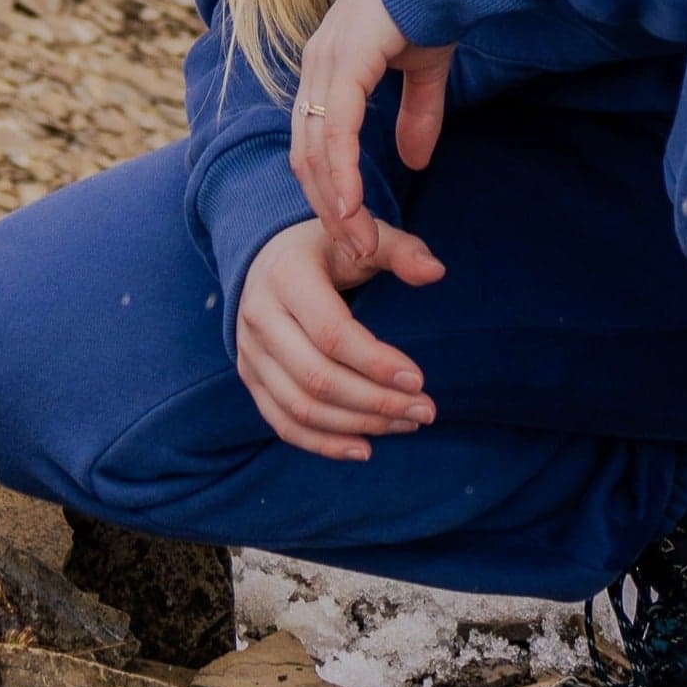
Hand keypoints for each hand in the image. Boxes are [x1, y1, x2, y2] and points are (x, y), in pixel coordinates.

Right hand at [238, 213, 440, 459]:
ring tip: (405, 424)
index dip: (376, 362)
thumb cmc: (324, 249)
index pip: (331, 333)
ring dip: (358, 424)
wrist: (265, 258)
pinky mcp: (250, 378)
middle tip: (425, 410)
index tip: (419, 380)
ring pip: (301, 407)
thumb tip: (436, 272)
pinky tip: (365, 448)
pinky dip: (323, 444)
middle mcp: (260, 317)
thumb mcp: (360, 238)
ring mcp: (250, 352)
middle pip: (317, 377)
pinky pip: (283, 422)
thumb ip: (401, 251)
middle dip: (376, 402)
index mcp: (287, 276)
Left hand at [289, 0, 456, 242]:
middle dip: (330, 210)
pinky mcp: (344, 64)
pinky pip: (335, 132)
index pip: (314, 145)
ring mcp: (324, 65)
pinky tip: (354, 208)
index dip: (332, 191)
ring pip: (317, 153)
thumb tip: (414, 161)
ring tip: (360, 243)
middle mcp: (314, 70)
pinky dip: (342, 174)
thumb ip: (416, 114)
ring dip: (338, 204)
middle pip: (306, 158)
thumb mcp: (423, 71)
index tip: (356, 231)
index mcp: (326, 71)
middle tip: (357, 253)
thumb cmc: (430, 5)